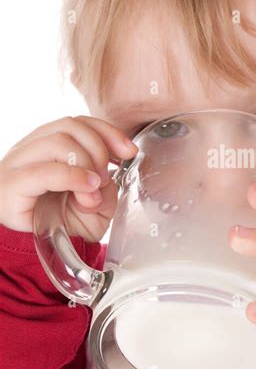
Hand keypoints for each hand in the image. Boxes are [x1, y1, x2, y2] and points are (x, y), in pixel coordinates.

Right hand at [0, 115, 137, 241]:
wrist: (28, 245)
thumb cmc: (59, 220)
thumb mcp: (95, 206)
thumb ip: (106, 190)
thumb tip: (105, 180)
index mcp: (50, 144)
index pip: (79, 122)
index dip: (108, 131)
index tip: (129, 151)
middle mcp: (32, 148)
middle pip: (70, 126)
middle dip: (99, 148)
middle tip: (105, 178)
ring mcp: (19, 163)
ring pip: (57, 141)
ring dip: (87, 163)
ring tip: (93, 190)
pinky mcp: (13, 183)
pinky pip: (45, 171)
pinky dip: (73, 177)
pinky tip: (86, 190)